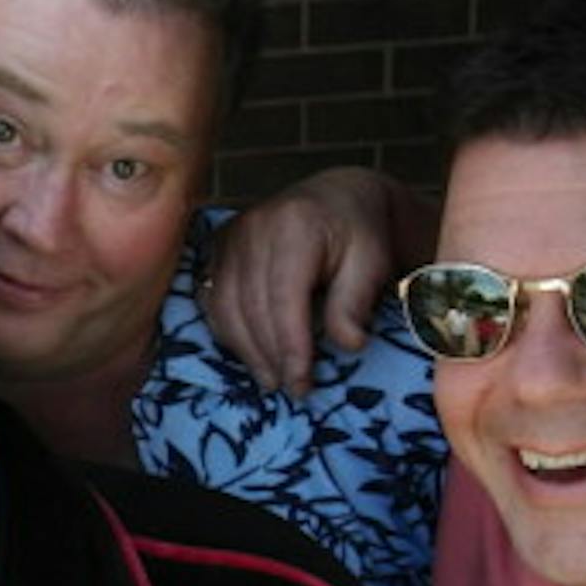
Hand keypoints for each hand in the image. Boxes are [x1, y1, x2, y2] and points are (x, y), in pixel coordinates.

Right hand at [200, 166, 412, 397]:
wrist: (339, 196)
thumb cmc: (360, 233)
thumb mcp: (373, 263)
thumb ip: (355, 301)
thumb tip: (348, 345)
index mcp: (294, 225)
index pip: (283, 298)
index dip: (290, 347)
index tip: (302, 384)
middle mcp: (252, 227)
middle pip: (250, 307)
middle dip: (269, 355)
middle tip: (290, 389)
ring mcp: (229, 236)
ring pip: (224, 307)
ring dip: (245, 350)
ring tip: (271, 379)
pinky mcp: (217, 248)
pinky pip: (212, 299)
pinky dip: (228, 332)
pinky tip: (250, 353)